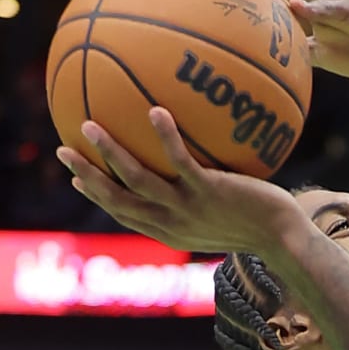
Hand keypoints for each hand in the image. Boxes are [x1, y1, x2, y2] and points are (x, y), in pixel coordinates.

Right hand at [57, 110, 300, 256]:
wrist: (285, 238)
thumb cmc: (259, 224)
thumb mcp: (224, 218)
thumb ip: (202, 199)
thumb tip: (197, 174)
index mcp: (171, 231)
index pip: (126, 215)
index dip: (99, 197)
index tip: (78, 180)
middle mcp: (173, 223)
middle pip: (118, 200)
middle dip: (87, 176)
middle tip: (63, 150)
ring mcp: (189, 208)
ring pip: (137, 180)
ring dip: (110, 153)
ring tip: (89, 125)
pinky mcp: (210, 192)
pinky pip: (180, 161)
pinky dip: (164, 137)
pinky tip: (154, 111)